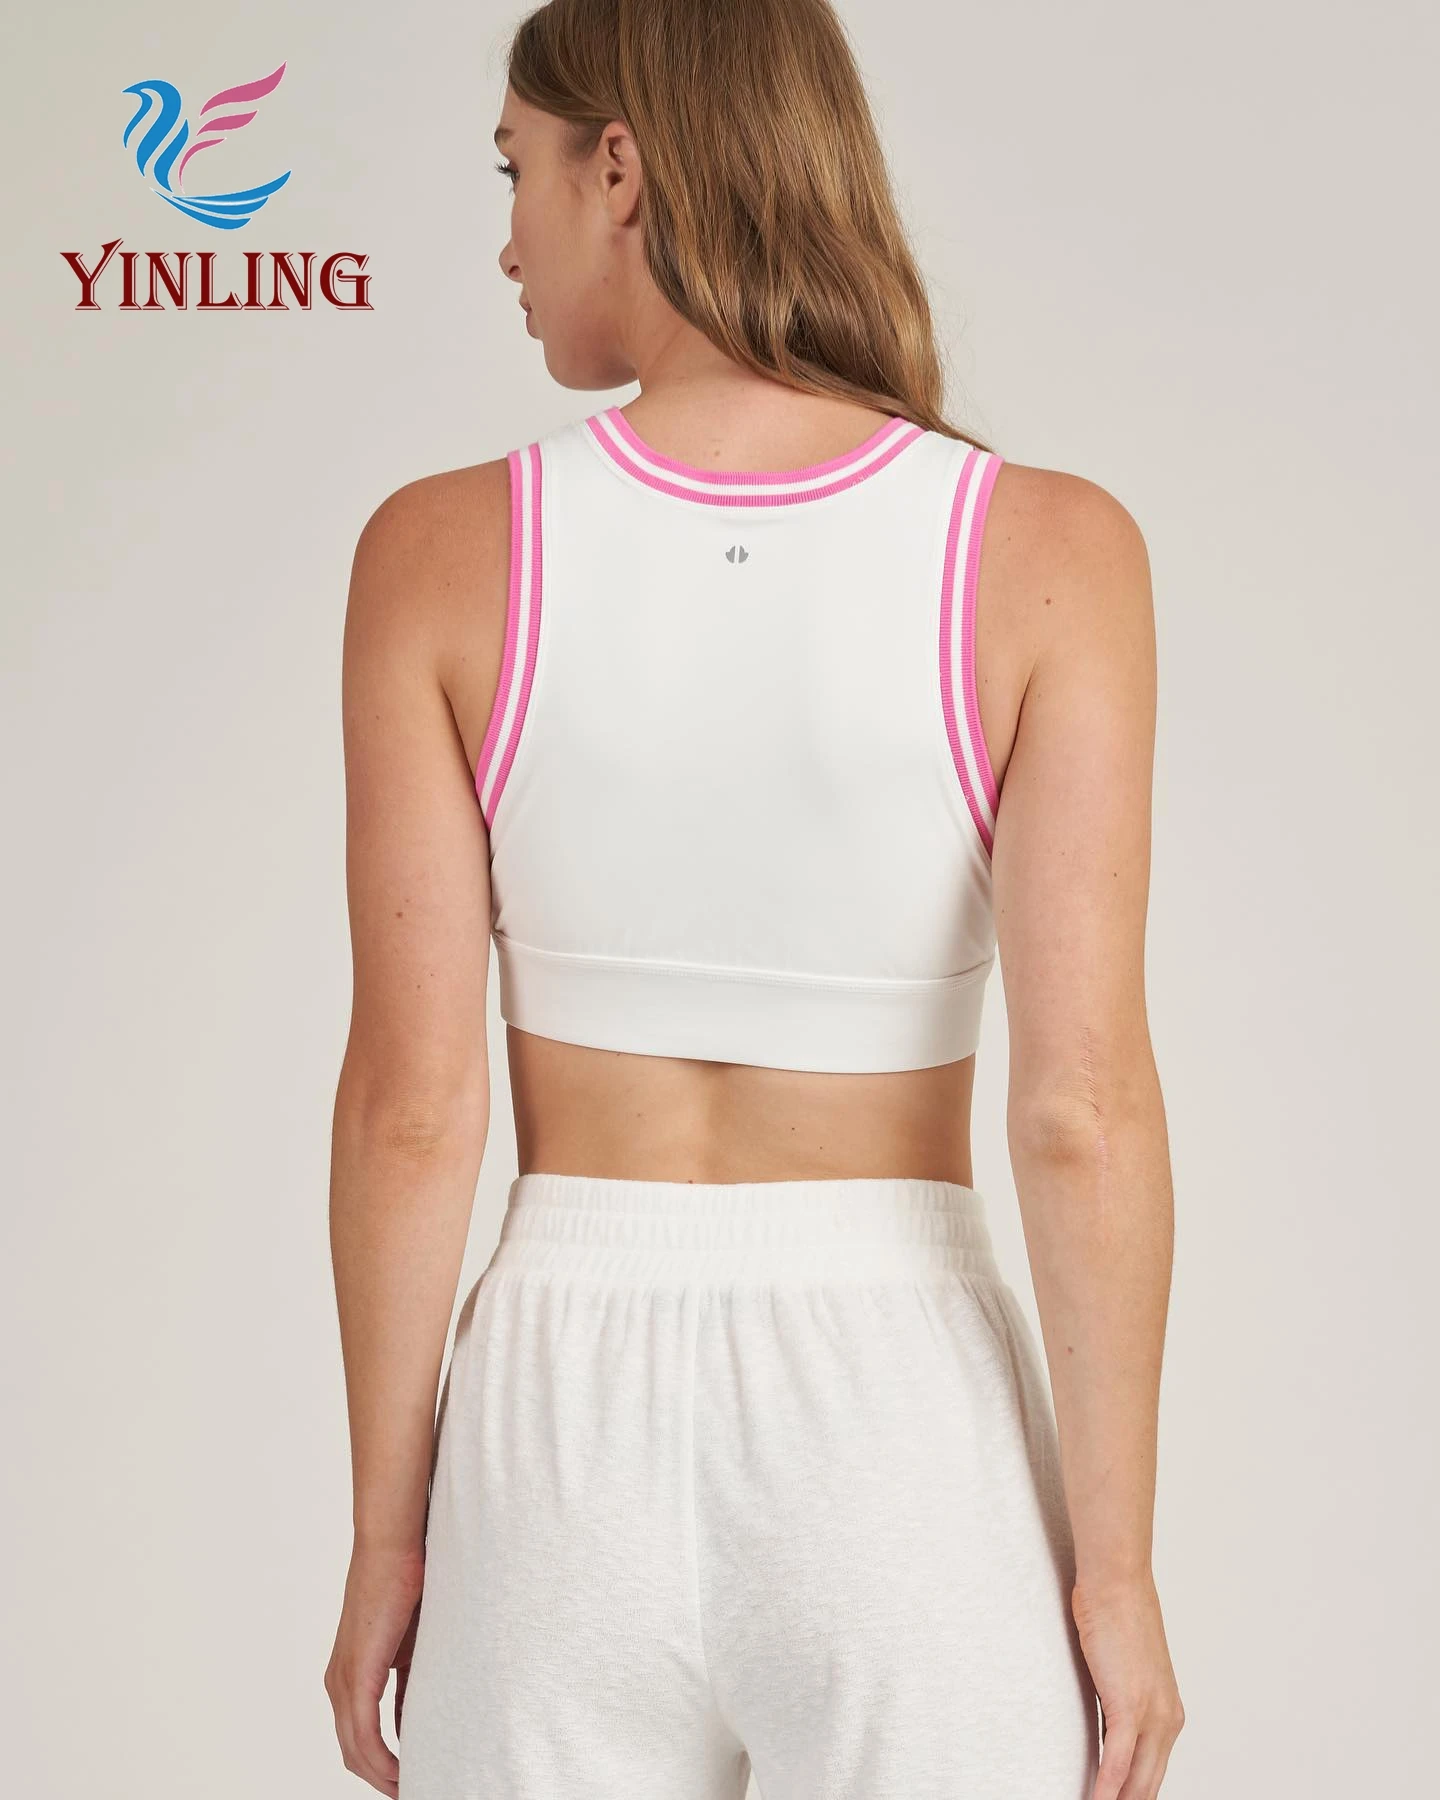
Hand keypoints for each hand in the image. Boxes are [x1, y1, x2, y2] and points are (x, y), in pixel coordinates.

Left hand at [325, 1542, 426, 1796]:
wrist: (393, 1547)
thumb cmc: (406, 1585)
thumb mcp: (412, 1647)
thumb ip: (410, 1685)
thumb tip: (415, 1722)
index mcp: (348, 1675)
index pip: (359, 1736)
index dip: (381, 1764)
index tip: (408, 1778)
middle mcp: (338, 1683)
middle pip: (352, 1752)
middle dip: (380, 1778)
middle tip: (410, 1791)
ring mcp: (344, 1679)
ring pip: (355, 1750)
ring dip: (382, 1776)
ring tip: (410, 1788)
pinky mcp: (356, 1674)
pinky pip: (363, 1734)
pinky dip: (381, 1760)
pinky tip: (402, 1773)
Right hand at [1072, 1569, 1184, 1799]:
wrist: (1117, 1582)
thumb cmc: (1116, 1613)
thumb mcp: (1124, 1668)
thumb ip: (1120, 1700)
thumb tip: (1105, 1723)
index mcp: (1168, 1711)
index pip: (1152, 1771)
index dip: (1136, 1794)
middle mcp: (1167, 1719)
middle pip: (1149, 1784)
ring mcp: (1152, 1715)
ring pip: (1137, 1781)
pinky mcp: (1129, 1707)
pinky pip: (1117, 1762)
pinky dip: (1105, 1788)